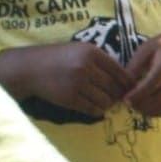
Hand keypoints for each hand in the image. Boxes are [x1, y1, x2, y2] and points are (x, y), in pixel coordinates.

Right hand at [3, 41, 133, 119]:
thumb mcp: (79, 50)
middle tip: (120, 98)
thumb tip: (124, 78)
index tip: (130, 88)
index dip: (127, 82)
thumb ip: (99, 60)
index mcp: (91, 52)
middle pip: (114, 87)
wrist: (29, 69)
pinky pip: (92, 109)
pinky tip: (96, 108)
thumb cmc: (57, 58)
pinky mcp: (70, 98)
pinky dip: (97, 111)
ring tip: (106, 103)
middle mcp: (86, 67)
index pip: (119, 70)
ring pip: (105, 100)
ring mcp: (77, 83)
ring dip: (108, 104)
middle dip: (118, 95)